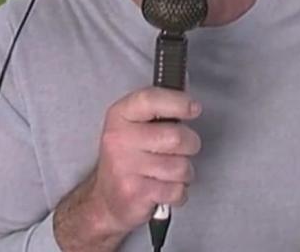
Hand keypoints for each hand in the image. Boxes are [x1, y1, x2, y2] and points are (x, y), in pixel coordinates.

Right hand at [53, 87, 202, 251]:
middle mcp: (119, 139)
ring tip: (169, 172)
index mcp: (120, 115)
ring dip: (184, 172)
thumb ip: (158, 111)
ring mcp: (124, 167)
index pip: (151, 99)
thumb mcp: (133, 125)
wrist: (105, 199)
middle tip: (181, 149)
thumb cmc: (127, 158)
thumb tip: (190, 104)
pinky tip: (164, 188)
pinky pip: (177, 190)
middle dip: (190, 145)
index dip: (178, 102)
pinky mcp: (134, 193)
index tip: (194, 108)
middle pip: (176, 137)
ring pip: (180, 166)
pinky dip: (178, 192)